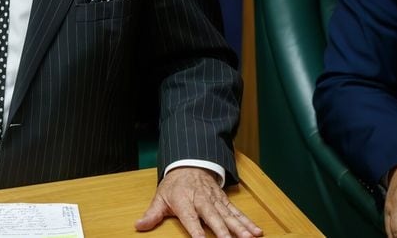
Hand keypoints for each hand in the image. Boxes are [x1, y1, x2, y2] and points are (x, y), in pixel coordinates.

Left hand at [135, 167, 262, 237]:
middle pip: (213, 217)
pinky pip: (237, 212)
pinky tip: (257, 231)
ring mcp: (215, 201)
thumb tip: (138, 226)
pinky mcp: (224, 201)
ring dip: (240, 227)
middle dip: (222, 231)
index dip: (195, 232)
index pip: (190, 219)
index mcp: (184, 202)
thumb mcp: (159, 198)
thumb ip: (152, 214)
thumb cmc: (173, 186)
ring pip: (228, 215)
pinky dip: (248, 222)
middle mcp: (201, 201)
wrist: (189, 165)